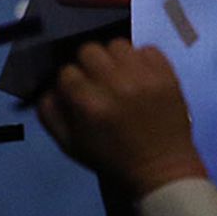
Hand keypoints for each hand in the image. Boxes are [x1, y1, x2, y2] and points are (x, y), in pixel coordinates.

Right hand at [35, 39, 209, 198]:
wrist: (160, 170)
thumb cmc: (113, 159)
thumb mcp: (71, 146)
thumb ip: (50, 113)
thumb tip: (49, 87)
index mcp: (89, 105)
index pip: (66, 72)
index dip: (70, 83)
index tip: (79, 93)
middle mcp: (115, 85)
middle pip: (89, 50)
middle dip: (89, 66)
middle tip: (98, 82)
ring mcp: (144, 77)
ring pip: (117, 44)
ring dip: (115, 59)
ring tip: (120, 76)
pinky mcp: (167, 74)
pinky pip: (147, 48)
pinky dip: (141, 60)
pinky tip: (140, 77)